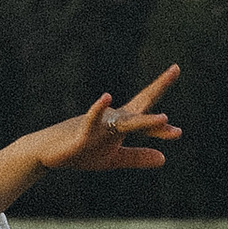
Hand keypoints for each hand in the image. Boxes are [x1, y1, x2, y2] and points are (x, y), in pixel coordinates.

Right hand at [0, 67, 181, 211]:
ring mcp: (98, 126)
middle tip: (176, 69)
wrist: (49, 153)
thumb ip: (138, 157)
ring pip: (124, 122)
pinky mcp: (82, 133)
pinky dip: (98, 110)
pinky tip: (106, 98)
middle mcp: (113, 120)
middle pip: (140, 106)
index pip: (145, 115)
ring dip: (145, 121)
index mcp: (121, 125)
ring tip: (165, 118)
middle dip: (158, 88)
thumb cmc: (81, 152)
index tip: (178, 132)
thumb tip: (164, 159)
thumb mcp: (114, 159)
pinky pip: (91, 120)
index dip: (161, 124)